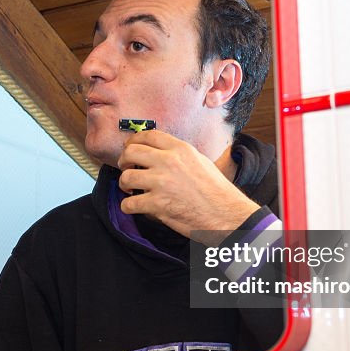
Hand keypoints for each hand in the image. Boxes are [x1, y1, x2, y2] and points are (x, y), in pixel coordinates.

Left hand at [117, 130, 260, 237]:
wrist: (226, 215)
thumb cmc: (217, 191)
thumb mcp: (200, 161)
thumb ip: (179, 155)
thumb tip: (159, 153)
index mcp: (180, 149)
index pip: (148, 135)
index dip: (133, 141)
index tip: (129, 148)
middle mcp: (169, 162)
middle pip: (131, 152)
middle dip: (123, 161)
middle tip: (126, 169)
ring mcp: (161, 183)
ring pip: (126, 177)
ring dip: (124, 185)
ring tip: (131, 190)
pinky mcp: (157, 204)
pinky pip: (129, 203)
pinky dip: (128, 206)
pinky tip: (133, 206)